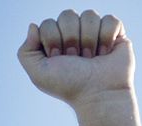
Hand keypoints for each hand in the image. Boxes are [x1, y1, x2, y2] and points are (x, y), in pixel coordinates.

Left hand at [17, 10, 132, 106]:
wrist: (98, 94)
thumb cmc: (68, 85)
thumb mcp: (38, 73)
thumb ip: (26, 51)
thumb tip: (33, 25)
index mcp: (54, 40)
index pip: (48, 23)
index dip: (52, 40)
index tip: (58, 58)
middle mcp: (73, 33)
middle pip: (67, 15)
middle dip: (71, 39)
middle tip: (76, 59)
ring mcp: (94, 31)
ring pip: (89, 15)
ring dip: (89, 40)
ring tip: (90, 58)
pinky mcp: (115, 33)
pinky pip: (110, 19)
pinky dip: (106, 37)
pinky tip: (105, 53)